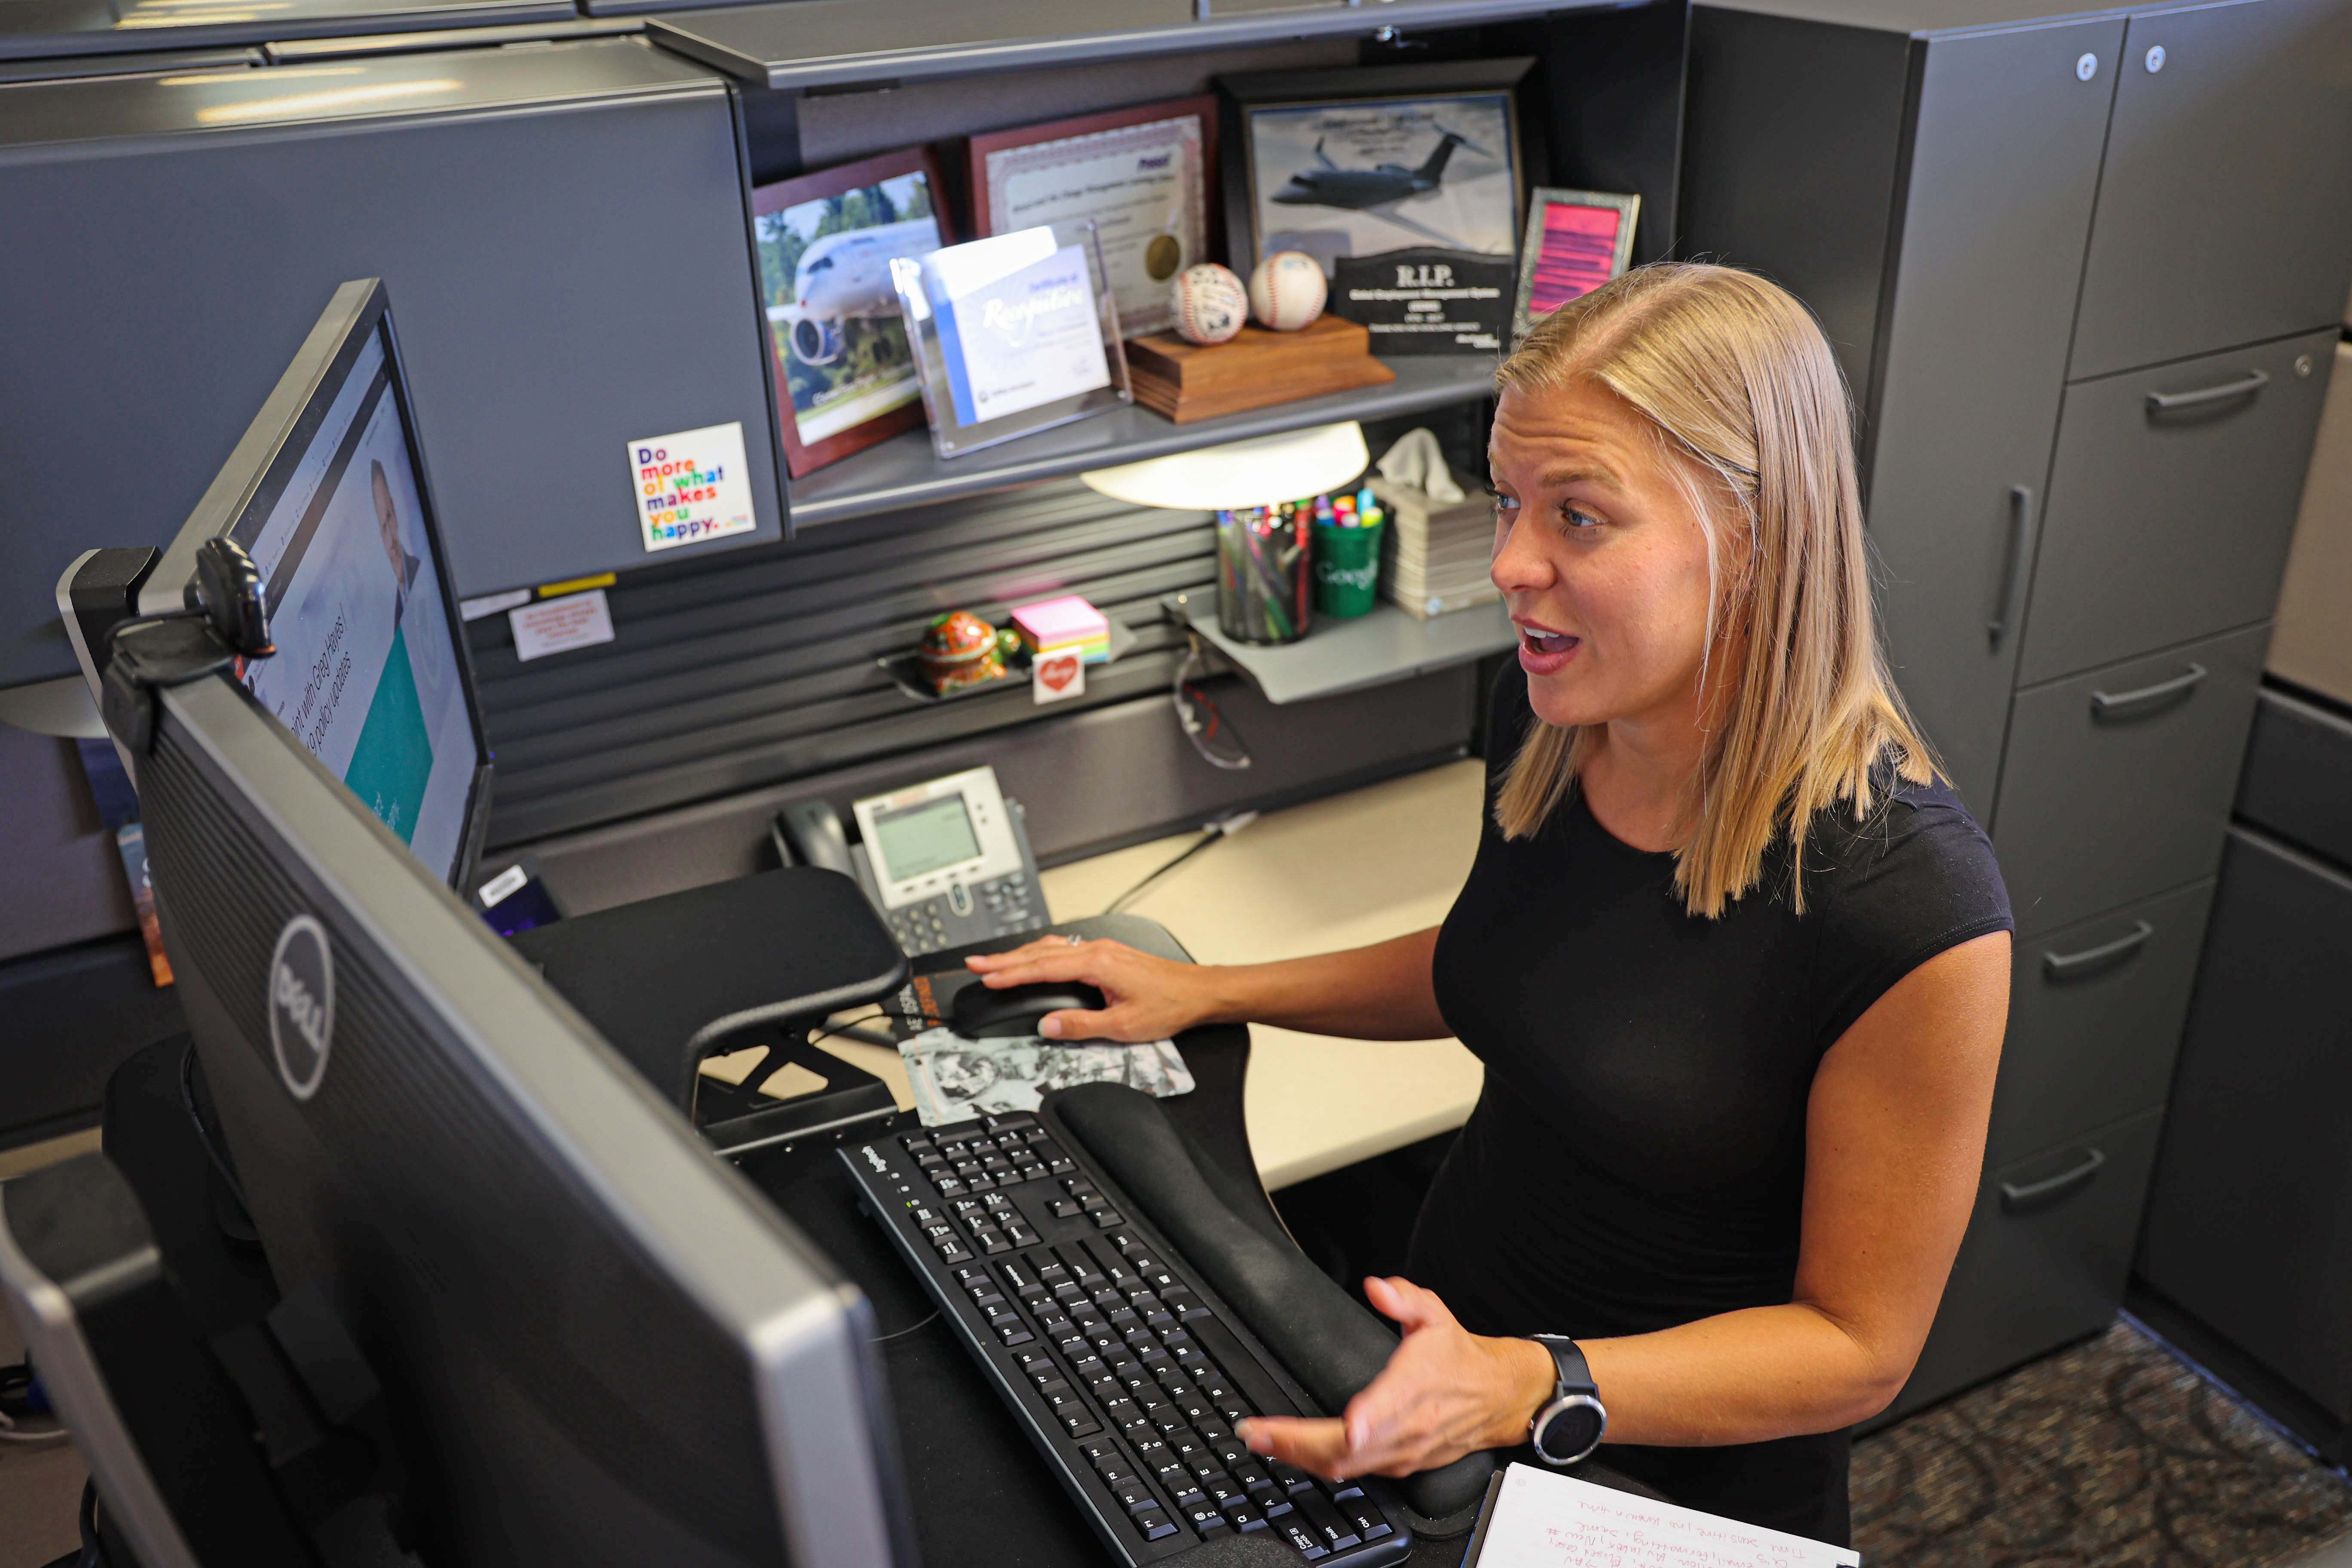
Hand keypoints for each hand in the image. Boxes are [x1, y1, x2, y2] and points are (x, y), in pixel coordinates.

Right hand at [963, 936, 1221, 1041]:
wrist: (1199, 992)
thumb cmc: (1169, 1005)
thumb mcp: (1123, 1025)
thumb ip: (1081, 1025)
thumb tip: (1048, 1025)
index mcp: (1097, 963)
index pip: (1042, 967)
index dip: (1010, 973)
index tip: (985, 976)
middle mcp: (1097, 950)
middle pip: (1040, 951)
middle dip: (1004, 959)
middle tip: (975, 964)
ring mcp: (1102, 949)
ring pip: (1051, 947)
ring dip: (1021, 955)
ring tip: (995, 962)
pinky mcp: (1108, 954)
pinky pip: (1065, 948)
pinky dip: (1042, 953)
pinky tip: (1035, 958)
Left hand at [1234, 1277, 1555, 1480]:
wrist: (1496, 1397)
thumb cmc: (1461, 1358)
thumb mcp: (1436, 1314)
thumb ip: (1406, 1298)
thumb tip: (1379, 1288)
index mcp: (1415, 1388)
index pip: (1387, 1409)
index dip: (1365, 1420)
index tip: (1347, 1424)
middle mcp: (1407, 1428)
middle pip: (1348, 1448)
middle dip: (1296, 1443)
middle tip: (1255, 1432)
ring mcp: (1401, 1453)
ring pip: (1344, 1466)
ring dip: (1298, 1456)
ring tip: (1260, 1440)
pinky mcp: (1398, 1465)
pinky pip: (1352, 1472)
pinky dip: (1318, 1464)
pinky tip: (1292, 1452)